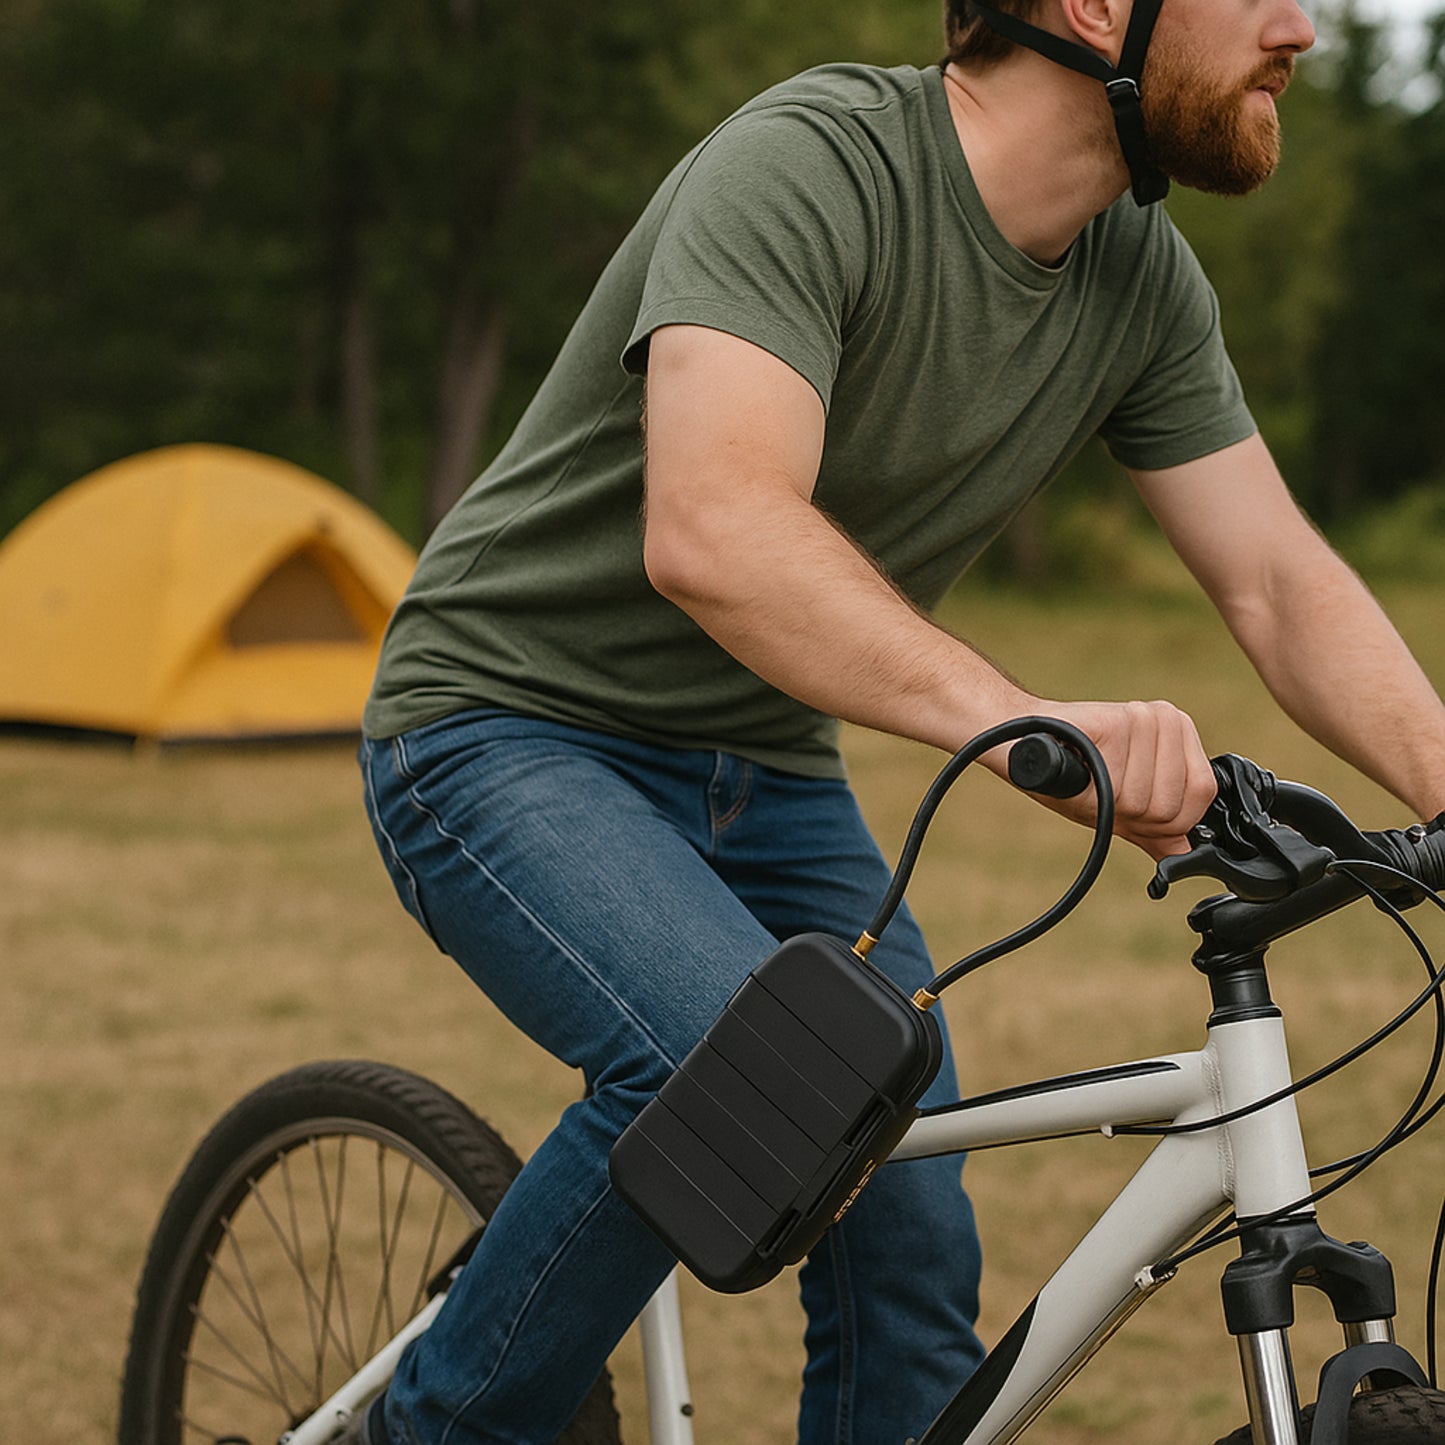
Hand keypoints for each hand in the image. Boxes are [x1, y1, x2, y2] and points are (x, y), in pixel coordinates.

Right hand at [1013, 699, 1215, 859]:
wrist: (1030, 746)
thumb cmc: (1075, 776)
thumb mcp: (1123, 807)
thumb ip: (1158, 830)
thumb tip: (1185, 856)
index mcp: (1179, 735)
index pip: (1202, 794)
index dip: (1169, 816)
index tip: (1134, 803)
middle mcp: (1167, 720)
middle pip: (1171, 802)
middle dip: (1134, 810)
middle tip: (1106, 785)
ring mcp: (1143, 718)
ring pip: (1143, 797)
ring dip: (1110, 797)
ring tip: (1093, 772)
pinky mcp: (1116, 720)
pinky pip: (1118, 783)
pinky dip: (1095, 787)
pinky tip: (1082, 764)